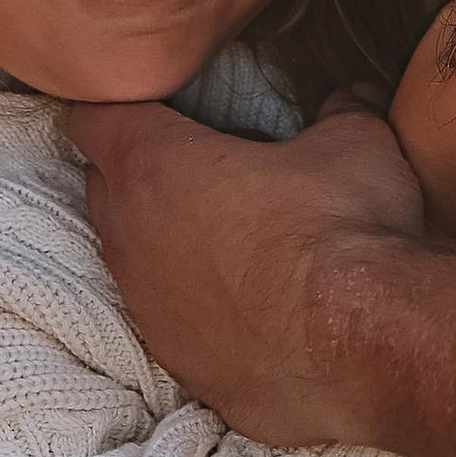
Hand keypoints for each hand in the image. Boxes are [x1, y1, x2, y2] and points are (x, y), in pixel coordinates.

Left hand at [71, 98, 455, 456]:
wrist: (361, 348)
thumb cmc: (343, 230)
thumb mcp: (356, 143)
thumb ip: (340, 108)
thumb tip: (351, 94)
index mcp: (155, 166)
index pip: (93, 116)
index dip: (116, 101)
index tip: (151, 101)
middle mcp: (131, 236)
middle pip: (103, 184)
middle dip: (138, 167)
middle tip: (199, 159)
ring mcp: (147, 308)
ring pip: (130, 255)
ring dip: (161, 239)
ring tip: (225, 231)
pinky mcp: (176, 363)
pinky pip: (166, 318)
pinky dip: (192, 303)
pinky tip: (243, 301)